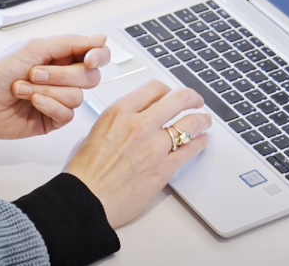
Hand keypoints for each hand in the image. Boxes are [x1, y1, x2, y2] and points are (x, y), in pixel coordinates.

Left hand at [0, 35, 110, 139]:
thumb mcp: (33, 48)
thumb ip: (69, 43)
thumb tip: (100, 38)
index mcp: (61, 56)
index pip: (96, 54)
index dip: (98, 56)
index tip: (88, 59)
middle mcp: (63, 77)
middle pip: (90, 77)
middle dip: (61, 75)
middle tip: (34, 73)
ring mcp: (58, 99)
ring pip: (77, 97)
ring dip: (47, 91)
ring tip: (22, 88)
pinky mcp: (52, 119)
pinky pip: (67, 115)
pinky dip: (48, 106)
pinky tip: (32, 102)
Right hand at [64, 80, 211, 228]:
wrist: (85, 199)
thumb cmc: (84, 172)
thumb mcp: (95, 132)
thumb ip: (117, 122)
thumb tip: (128, 122)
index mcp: (120, 112)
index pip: (155, 88)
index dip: (166, 90)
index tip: (169, 95)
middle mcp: (139, 124)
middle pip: (178, 98)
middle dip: (191, 98)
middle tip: (195, 101)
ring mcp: (154, 145)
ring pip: (190, 122)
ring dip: (201, 119)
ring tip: (204, 120)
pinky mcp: (164, 167)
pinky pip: (191, 149)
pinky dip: (199, 143)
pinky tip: (200, 142)